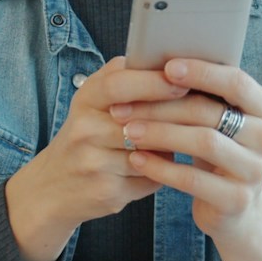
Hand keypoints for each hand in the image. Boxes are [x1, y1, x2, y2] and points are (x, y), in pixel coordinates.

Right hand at [5, 57, 188, 260]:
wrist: (53, 187)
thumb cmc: (88, 134)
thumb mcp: (97, 101)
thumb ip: (128, 80)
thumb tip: (180, 68)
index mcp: (85, 99)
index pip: (118, 84)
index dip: (153, 82)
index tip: (185, 81)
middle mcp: (84, 130)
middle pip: (140, 120)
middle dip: (176, 116)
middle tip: (208, 111)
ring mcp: (93, 163)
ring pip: (152, 152)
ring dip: (174, 147)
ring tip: (193, 140)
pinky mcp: (106, 192)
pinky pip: (151, 179)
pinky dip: (164, 173)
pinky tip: (171, 169)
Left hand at [112, 58, 261, 260]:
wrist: (234, 209)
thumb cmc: (215, 151)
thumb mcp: (215, 121)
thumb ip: (200, 94)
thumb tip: (156, 62)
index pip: (236, 82)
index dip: (202, 72)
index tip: (166, 67)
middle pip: (211, 112)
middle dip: (163, 106)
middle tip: (125, 106)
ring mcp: (255, 171)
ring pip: (203, 143)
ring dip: (160, 134)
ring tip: (128, 131)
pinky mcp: (237, 200)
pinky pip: (193, 179)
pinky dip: (161, 167)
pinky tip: (137, 159)